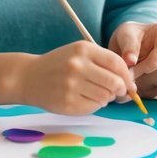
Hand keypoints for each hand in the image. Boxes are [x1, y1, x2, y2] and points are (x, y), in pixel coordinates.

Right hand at [17, 40, 132, 114]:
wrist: (28, 77)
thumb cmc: (58, 64)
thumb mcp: (78, 53)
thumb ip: (102, 61)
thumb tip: (128, 80)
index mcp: (83, 50)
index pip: (117, 63)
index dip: (126, 75)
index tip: (128, 82)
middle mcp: (78, 66)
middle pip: (114, 82)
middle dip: (121, 89)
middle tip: (119, 92)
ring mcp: (72, 85)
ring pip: (105, 96)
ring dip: (107, 98)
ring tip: (98, 93)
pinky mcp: (68, 103)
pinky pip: (94, 107)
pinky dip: (95, 105)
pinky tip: (86, 99)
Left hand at [108, 22, 156, 97]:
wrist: (135, 42)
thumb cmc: (131, 37)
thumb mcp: (125, 36)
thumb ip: (128, 47)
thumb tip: (130, 61)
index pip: (156, 61)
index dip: (140, 71)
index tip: (128, 74)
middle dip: (146, 79)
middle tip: (133, 76)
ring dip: (151, 85)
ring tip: (139, 76)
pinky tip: (148, 82)